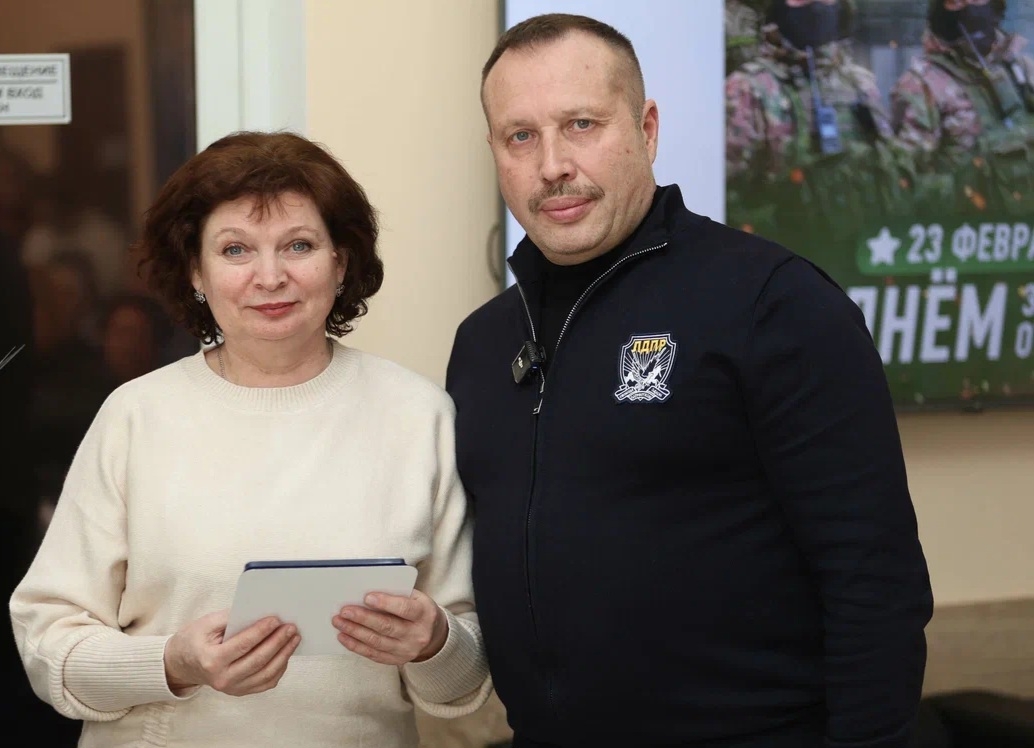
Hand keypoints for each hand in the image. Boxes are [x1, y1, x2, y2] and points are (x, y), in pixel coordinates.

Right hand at [163, 610, 300, 695]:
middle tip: (291, 627)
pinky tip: (286, 653)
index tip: (276, 620)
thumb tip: (260, 611)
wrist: (182, 664)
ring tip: (294, 638)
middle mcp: (222, 679)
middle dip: (278, 642)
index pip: (242, 645)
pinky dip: (279, 668)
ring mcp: (232, 688)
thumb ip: (232, 617)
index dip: (261, 632)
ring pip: (266, 674)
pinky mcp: (240, 691)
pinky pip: (266, 682)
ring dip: (284, 655)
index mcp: (211, 660)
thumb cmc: (195, 640)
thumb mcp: (207, 623)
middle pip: (258, 660)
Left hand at [332, 589, 447, 665]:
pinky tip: (344, 637)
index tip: (367, 597)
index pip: (405, 608)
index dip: (386, 603)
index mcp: (424, 614)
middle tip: (344, 611)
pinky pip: (373, 654)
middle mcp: (417, 635)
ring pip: (377, 642)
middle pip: (387, 627)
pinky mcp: (396, 660)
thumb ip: (397, 594)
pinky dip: (356, 645)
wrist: (433, 634)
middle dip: (363, 618)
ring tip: (339, 622)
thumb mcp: (416, 597)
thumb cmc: (418, 609)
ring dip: (355, 632)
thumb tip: (366, 592)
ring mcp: (406, 650)